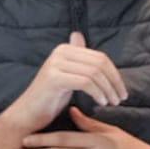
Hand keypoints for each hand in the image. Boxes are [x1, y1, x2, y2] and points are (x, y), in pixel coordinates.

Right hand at [0, 32, 128, 134]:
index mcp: (64, 49)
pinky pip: (86, 82)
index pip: (100, 57)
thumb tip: (78, 34)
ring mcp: (56, 64)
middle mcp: (59, 52)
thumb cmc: (50, 97)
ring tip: (112, 103)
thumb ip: (76, 58)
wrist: (27, 114)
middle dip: (114, 81)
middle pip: (99, 63)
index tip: (122, 90)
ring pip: (94, 73)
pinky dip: (98, 93)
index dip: (115, 74)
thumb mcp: (66, 74)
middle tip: (121, 98)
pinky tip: (101, 103)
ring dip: (108, 90)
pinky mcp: (54, 78)